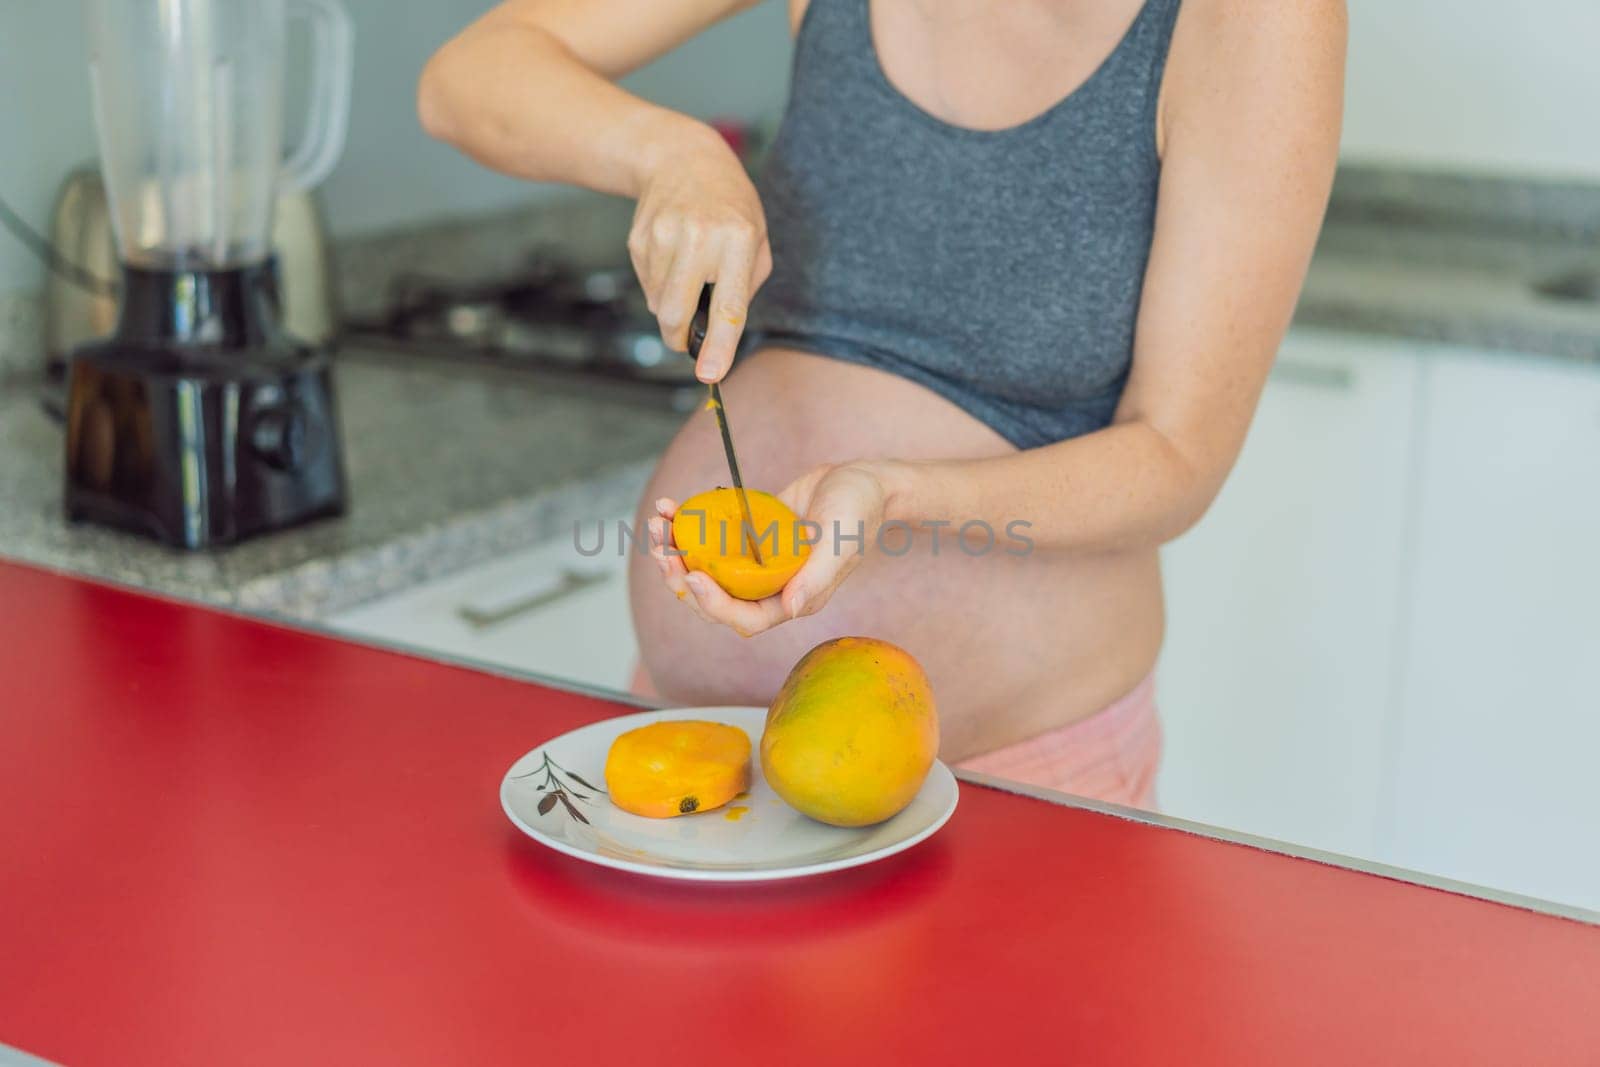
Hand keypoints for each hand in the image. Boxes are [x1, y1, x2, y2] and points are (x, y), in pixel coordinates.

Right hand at [628, 125, 772, 382]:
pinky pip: (646, 284)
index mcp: (738, 240)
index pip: (729, 306)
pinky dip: (658, 284)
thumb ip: (744, 288)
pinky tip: (671, 255)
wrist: (683, 158)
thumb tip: (716, 333)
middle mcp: (699, 237)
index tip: (709, 374)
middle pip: (675, 312)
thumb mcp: (757, 240)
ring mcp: (663, 235)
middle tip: (686, 340)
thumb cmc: (730, 207)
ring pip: (657, 303)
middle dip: (678, 336)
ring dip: (670, 305)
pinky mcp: (639, 237)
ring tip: (687, 272)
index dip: (719, 346)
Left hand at [646, 463, 894, 636]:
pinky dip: (688, 525)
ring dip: (676, 551)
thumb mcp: (842, 542)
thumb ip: (819, 577)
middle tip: (662, 549)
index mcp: (792, 598)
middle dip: (682, 578)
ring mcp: (756, 562)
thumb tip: (792, 608)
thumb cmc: (860, 511)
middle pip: (715, 598)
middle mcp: (770, 587)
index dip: (714, 605)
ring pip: (706, 569)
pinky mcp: (749, 536)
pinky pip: (711, 539)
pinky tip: (671, 506)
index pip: (745, 619)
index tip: (693, 576)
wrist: (863, 479)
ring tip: (657, 524)